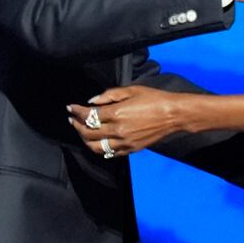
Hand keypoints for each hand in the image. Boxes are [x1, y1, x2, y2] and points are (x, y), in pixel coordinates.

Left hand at [68, 86, 183, 157]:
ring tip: (81, 131)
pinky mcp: (130, 149)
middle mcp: (117, 130)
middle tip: (72, 119)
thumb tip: (92, 101)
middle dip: (76, 125)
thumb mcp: (131, 90)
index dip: (77, 111)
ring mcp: (124, 142)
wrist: (172, 115)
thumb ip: (109, 95)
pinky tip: (97, 141)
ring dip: (84, 139)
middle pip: (88, 131)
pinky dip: (99, 148)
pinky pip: (109, 152)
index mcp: (116, 113)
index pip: (88, 114)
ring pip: (95, 146)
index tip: (70, 108)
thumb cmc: (154, 99)